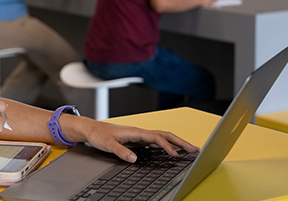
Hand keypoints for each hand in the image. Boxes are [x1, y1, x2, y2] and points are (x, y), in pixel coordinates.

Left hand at [78, 120, 199, 162]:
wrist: (92, 129)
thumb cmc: (99, 134)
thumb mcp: (108, 144)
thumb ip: (121, 151)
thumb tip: (134, 159)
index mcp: (135, 131)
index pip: (156, 138)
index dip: (167, 146)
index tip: (176, 155)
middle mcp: (140, 132)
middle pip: (165, 135)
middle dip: (181, 142)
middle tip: (195, 149)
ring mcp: (140, 135)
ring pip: (163, 137)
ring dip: (177, 142)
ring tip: (190, 149)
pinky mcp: (139, 139)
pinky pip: (158, 141)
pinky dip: (168, 145)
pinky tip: (173, 151)